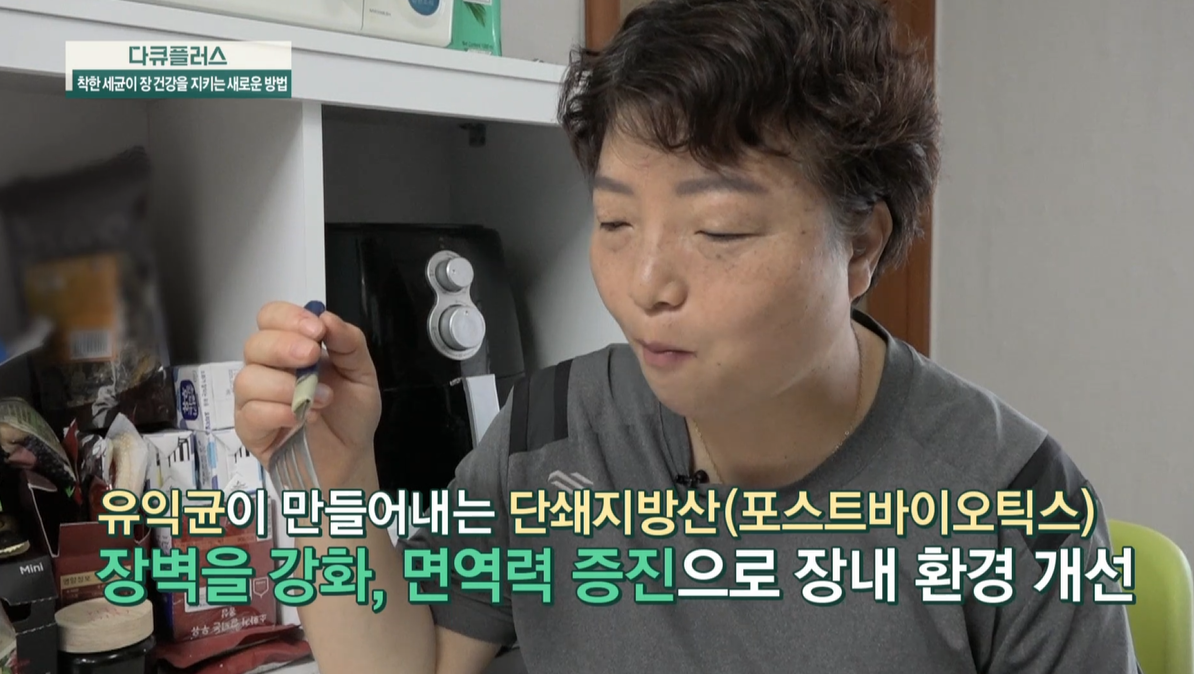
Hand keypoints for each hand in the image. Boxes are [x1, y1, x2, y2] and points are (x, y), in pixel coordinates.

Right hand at [234, 301, 381, 490]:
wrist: (351, 457)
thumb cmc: (351, 413)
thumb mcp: (361, 373)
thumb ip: (349, 343)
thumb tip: (326, 316)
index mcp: (292, 348)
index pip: (272, 318)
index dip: (288, 318)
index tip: (316, 329)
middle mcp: (268, 368)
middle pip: (254, 344)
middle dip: (283, 346)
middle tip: (311, 356)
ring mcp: (255, 399)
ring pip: (247, 379)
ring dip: (286, 386)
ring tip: (321, 400)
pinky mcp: (250, 430)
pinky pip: (250, 413)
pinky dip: (276, 412)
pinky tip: (300, 417)